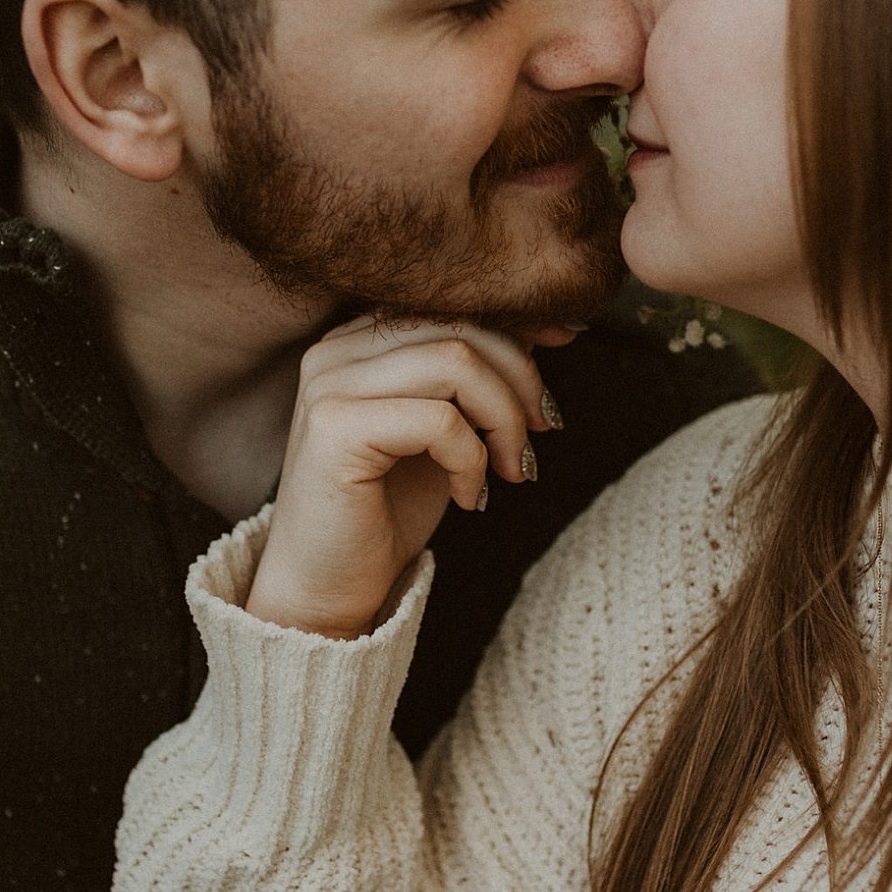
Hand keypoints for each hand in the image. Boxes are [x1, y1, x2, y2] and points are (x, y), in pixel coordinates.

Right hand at [246, 319, 571, 638]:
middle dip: (519, 378)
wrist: (327, 588)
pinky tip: (470, 496)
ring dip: (503, 419)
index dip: (517, 322)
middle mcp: (335, 349)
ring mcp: (329, 384)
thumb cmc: (387, 511)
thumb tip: (547, 329)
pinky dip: (473, 459)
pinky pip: (439, 420)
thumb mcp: (445, 431)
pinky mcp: (334, 428)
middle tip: (540, 435)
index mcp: (358, 339)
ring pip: (456, 362)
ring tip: (511, 468)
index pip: (450, 303)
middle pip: (459, 326)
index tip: (565, 346)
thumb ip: (475, 377)